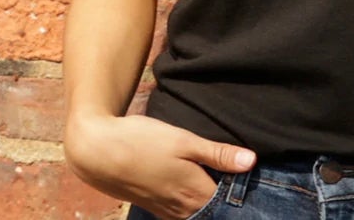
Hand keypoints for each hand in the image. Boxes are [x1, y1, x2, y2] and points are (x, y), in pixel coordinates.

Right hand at [64, 112, 255, 218]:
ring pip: (198, 215)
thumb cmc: (140, 141)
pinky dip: (192, 207)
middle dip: (229, 205)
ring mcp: (166, 210)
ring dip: (210, 206)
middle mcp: (183, 209)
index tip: (257, 185)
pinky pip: (181, 214)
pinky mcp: (153, 207)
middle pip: (215, 213)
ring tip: (217, 188)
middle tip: (242, 189)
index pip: (231, 204)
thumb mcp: (182, 140)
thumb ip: (217, 153)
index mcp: (196, 193)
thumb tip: (251, 162)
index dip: (245, 195)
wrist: (96, 151)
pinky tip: (192, 193)